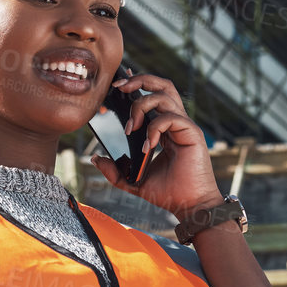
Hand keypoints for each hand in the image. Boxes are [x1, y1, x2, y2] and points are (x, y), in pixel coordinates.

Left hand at [90, 71, 224, 219]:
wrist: (189, 206)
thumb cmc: (168, 194)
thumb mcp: (134, 182)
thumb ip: (115, 171)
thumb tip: (95, 159)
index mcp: (164, 128)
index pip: (152, 96)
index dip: (136, 85)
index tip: (117, 84)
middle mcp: (175, 122)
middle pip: (161, 85)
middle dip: (139, 80)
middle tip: (119, 87)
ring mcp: (184, 125)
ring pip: (164, 95)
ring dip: (142, 105)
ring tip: (130, 127)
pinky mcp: (192, 133)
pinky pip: (170, 117)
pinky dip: (154, 128)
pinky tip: (147, 146)